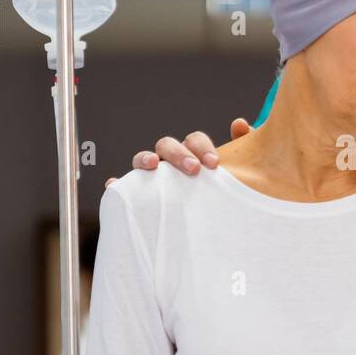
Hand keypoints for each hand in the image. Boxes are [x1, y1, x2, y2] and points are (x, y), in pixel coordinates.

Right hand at [105, 118, 251, 186]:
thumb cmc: (221, 198)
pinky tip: (114, 185)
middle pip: (167, 145)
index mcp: (194, 155)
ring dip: (145, 158)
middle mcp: (170, 163)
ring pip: (142, 159)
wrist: (212, 231)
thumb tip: (239, 124)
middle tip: (193, 169)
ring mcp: (152, 178)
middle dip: (178, 153)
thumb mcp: (236, 176)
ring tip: (152, 165)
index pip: (194, 141)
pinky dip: (116, 184)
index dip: (202, 147)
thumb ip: (241, 151)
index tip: (213, 164)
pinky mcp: (138, 197)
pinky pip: (122, 188)